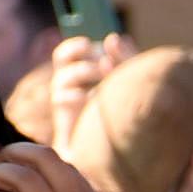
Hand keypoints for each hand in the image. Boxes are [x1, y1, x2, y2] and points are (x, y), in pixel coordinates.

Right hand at [47, 33, 129, 155]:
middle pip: (62, 59)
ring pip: (62, 78)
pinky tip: (93, 99)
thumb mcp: (130, 82)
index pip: (73, 51)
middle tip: (102, 61)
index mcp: (85, 73)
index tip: (92, 44)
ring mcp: (67, 102)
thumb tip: (115, 37)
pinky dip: (77, 95)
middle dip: (79, 55)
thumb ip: (126, 59)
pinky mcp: (65, 119)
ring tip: (104, 78)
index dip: (78, 45)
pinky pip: (62, 99)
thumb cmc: (128, 113)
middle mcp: (72, 85)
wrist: (119, 154)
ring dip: (82, 73)